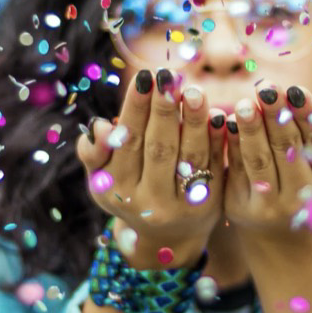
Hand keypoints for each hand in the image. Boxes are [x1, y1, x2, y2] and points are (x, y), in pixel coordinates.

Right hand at [75, 68, 226, 268]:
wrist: (166, 236)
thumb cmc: (128, 191)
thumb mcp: (102, 178)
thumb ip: (94, 152)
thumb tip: (100, 127)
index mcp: (117, 189)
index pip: (127, 141)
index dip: (136, 108)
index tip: (144, 77)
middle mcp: (148, 201)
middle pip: (159, 148)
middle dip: (164, 110)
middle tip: (168, 77)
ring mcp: (181, 206)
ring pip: (189, 156)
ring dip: (193, 121)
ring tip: (194, 90)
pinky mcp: (210, 205)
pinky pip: (214, 166)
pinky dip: (216, 140)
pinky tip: (218, 115)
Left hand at [221, 83, 311, 239]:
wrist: (286, 226)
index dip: (308, 117)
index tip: (296, 90)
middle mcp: (303, 199)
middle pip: (289, 150)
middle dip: (277, 116)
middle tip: (267, 88)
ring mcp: (271, 206)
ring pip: (260, 160)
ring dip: (251, 129)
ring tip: (245, 103)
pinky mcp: (240, 207)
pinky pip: (236, 169)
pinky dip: (231, 144)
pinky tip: (225, 121)